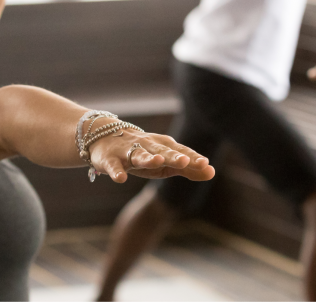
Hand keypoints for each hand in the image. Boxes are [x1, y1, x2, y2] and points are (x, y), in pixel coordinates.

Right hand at [88, 128, 214, 182]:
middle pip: (162, 151)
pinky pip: (114, 166)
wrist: (103, 137)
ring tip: (157, 162)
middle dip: (173, 156)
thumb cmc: (141, 153)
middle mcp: (147, 146)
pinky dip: (117, 171)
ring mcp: (127, 152)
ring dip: (148, 158)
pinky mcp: (110, 160)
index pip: (180, 151)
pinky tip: (121, 178)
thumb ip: (188, 169)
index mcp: (162, 146)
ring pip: (139, 155)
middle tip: (185, 161)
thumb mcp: (165, 162)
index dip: (192, 158)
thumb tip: (212, 172)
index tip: (206, 164)